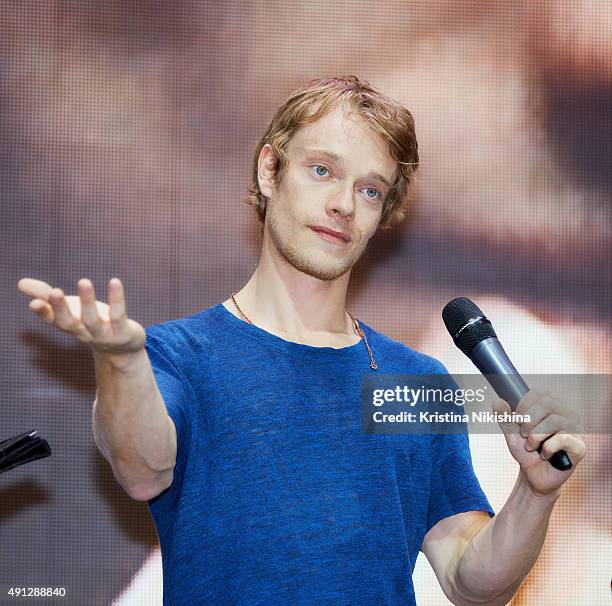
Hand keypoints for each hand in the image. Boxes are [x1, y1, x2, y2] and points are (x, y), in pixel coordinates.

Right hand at [18, 277, 145, 356]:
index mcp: (70, 326)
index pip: (54, 321)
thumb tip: (20, 283)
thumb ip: (46, 296)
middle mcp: (84, 332)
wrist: (122, 351)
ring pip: (93, 320)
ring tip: (83, 281)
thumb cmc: (92, 324)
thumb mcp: (70, 309)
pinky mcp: (123, 333)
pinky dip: (117, 299)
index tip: (34, 303)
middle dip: (61, 308)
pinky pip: (119, 315)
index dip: (44, 313)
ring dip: (87, 301)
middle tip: (54, 291)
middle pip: (70, 322)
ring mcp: (104, 335)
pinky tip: (114, 281)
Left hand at [493, 390, 584, 496]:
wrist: (533, 475)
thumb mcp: (511, 431)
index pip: (542, 392)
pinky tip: (544, 454)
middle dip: (528, 420)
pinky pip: (563, 438)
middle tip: (523, 435)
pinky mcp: (579, 447)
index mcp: (553, 406)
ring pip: (555, 420)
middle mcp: (568, 415)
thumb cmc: (526, 450)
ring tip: (531, 446)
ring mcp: (576, 430)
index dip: (525, 403)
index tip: (517, 418)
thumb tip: (498, 401)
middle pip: (548, 403)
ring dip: (536, 435)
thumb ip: (505, 416)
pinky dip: (547, 447)